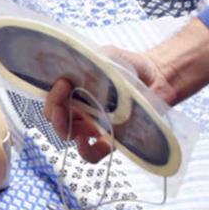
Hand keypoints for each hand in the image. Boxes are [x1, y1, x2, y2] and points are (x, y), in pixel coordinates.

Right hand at [42, 45, 176, 161]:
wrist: (157, 77)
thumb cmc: (131, 66)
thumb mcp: (108, 56)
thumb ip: (93, 62)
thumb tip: (78, 72)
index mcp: (73, 90)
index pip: (51, 99)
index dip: (52, 95)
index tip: (63, 83)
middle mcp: (79, 110)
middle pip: (56, 119)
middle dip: (55, 113)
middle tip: (65, 100)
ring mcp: (93, 126)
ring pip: (70, 136)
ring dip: (69, 130)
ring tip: (81, 122)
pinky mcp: (110, 139)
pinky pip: (93, 153)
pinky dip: (89, 151)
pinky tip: (96, 141)